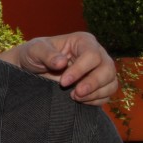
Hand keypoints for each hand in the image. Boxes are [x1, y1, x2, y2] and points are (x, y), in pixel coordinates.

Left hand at [0, 32, 117, 105]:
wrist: (31, 68)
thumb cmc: (34, 54)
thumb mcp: (34, 50)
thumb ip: (47, 54)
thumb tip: (62, 62)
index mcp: (83, 41)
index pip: (92, 55)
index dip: (81, 70)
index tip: (64, 82)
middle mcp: (96, 54)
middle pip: (107, 69)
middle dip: (92, 83)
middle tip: (75, 94)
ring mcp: (100, 69)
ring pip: (111, 82)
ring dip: (96, 93)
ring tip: (76, 97)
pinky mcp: (99, 84)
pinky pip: (108, 93)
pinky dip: (97, 99)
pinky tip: (81, 100)